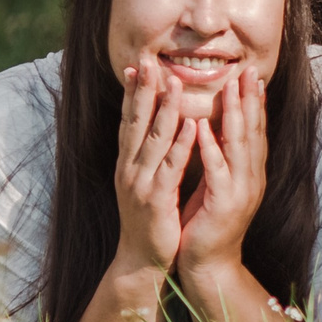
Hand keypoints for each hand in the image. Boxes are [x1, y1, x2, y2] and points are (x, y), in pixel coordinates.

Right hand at [112, 57, 195, 275]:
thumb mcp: (146, 181)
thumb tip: (158, 126)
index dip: (133, 93)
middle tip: (148, 61)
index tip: (138, 64)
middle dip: (143, 91)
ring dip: (165, 110)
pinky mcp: (156, 199)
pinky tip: (192, 126)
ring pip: (153, 140)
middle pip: (135, 123)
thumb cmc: (149, 219)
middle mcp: (130, 169)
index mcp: (128, 163)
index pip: (129, 121)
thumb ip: (150, 155)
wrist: (142, 260)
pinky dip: (181, 145)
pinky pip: (170, 167)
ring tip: (175, 83)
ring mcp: (140, 183)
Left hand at [177, 68, 267, 276]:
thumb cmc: (207, 224)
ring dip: (236, 114)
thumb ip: (223, 159)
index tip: (251, 75)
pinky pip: (217, 170)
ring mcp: (241, 191)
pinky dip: (211, 147)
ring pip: (240, 145)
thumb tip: (218, 130)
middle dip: (250, 99)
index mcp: (250, 173)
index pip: (255, 130)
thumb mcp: (219, 185)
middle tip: (249, 70)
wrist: (208, 265)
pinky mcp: (224, 204)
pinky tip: (203, 127)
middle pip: (253, 131)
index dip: (255, 102)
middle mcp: (251, 178)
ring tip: (231, 87)